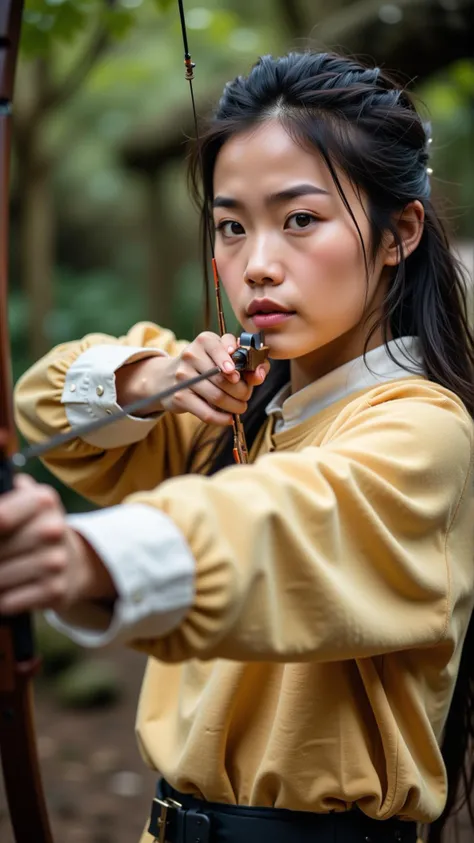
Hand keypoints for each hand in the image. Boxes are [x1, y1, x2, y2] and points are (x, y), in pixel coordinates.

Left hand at [0, 474, 115, 615]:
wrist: (75, 563)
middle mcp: (53, 529)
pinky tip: (4, 594)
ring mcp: (56, 561)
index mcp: (43, 501)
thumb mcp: (27, 503)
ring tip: (0, 575)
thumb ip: (9, 494)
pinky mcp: (56, 590)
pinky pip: (10, 601)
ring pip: (1, 578)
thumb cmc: (37, 530)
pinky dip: (2, 602)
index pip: (2, 518)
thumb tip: (9, 482)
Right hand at [162, 331, 269, 425]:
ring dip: (235, 406)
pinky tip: (229, 418)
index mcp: (205, 341)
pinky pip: (206, 412)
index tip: (238, 375)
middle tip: (246, 395)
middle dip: (242, 390)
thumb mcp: (223, 357)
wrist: (168, 378)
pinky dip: (222, 419)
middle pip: (223, 378)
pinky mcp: (179, 397)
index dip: (232, 362)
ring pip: (217, 396)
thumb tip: (259, 374)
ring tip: (240, 407)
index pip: (220, 347)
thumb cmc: (204, 367)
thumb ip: (247, 362)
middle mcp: (191, 355)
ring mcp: (183, 376)